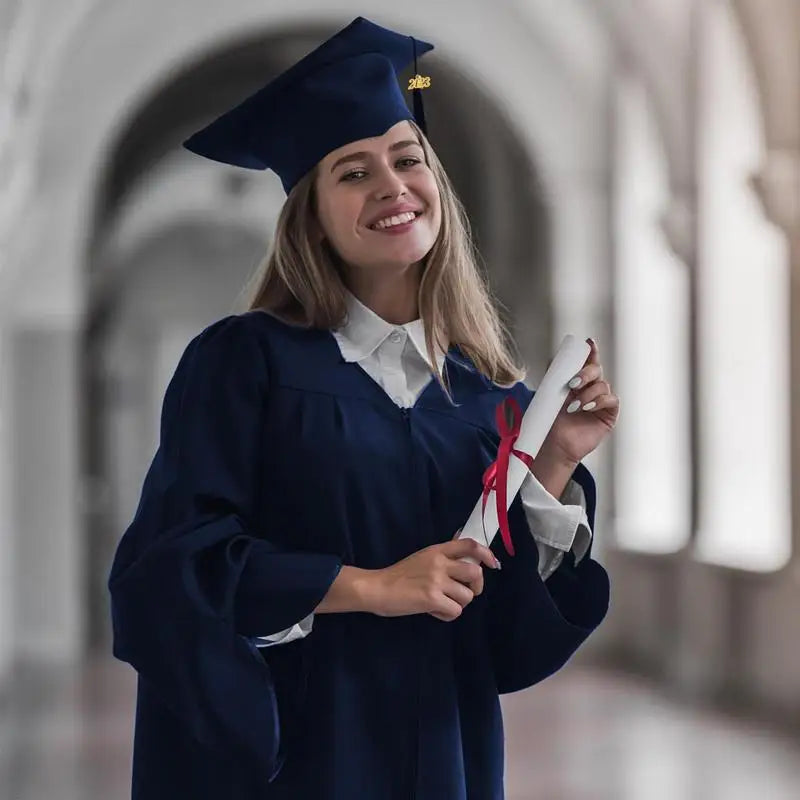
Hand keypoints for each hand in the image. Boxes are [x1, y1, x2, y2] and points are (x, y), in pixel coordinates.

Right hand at [370, 536, 499, 621]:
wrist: (378, 588)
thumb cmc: (399, 575)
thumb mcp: (422, 558)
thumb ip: (442, 557)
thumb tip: (466, 555)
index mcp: (437, 551)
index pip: (469, 545)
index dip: (486, 553)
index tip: (493, 563)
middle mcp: (440, 563)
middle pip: (476, 573)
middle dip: (476, 587)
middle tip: (466, 592)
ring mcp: (436, 581)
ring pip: (467, 596)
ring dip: (457, 603)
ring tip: (441, 603)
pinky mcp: (432, 599)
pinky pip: (455, 611)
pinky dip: (447, 615)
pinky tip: (434, 611)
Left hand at [542, 337, 619, 464]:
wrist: (555, 444)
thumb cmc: (551, 422)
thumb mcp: (550, 396)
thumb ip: (554, 379)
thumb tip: (552, 361)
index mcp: (578, 382)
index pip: (587, 362)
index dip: (591, 352)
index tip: (589, 343)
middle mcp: (591, 389)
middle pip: (597, 370)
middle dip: (586, 373)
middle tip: (572, 384)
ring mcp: (601, 402)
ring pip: (603, 385)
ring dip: (588, 393)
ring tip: (574, 406)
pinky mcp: (609, 414)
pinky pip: (611, 400)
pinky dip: (599, 401)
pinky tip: (587, 408)